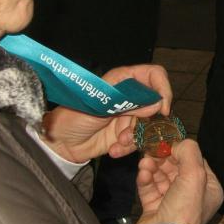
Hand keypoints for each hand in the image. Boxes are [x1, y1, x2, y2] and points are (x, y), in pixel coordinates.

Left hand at [39, 64, 171, 163]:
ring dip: (136, 137)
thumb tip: (157, 104)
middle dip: (148, 122)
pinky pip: (139, 141)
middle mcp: (129, 96)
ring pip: (149, 125)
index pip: (153, 74)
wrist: (60, 143)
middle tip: (131, 133)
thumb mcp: (99, 106)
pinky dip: (128, 147)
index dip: (163, 88)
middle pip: (156, 103)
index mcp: (123, 80)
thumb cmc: (73, 117)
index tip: (163, 109)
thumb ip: (128, 102)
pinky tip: (114, 150)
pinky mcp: (125, 134)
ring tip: (119, 143)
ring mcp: (129, 116)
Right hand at [135, 139, 222, 223]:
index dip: (181, 151)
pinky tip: (143, 174)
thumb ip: (189, 152)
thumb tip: (178, 143)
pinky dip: (145, 178)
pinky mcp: (155, 207)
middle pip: (176, 168)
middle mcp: (192, 195)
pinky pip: (149, 187)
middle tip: (152, 150)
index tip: (168, 143)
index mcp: (208, 189)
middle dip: (163, 158)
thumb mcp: (194, 174)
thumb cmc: (184, 208)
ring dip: (152, 166)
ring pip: (161, 176)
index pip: (195, 162)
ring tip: (144, 163)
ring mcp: (172, 201)